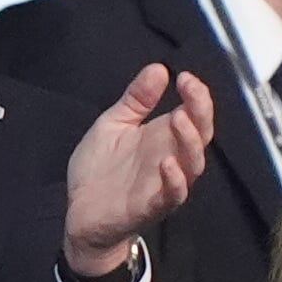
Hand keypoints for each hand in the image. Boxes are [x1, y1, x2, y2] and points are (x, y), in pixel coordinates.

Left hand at [63, 65, 215, 279]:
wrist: (81, 213)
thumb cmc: (101, 170)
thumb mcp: (115, 124)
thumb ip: (136, 100)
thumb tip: (158, 68)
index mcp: (165, 138)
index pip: (194, 114)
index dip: (196, 96)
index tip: (185, 76)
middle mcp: (172, 159)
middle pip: (200, 136)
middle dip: (200, 111)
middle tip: (190, 89)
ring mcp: (164, 184)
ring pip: (192, 164)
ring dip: (189, 141)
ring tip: (179, 118)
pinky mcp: (151, 206)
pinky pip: (172, 196)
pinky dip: (174, 181)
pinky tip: (167, 164)